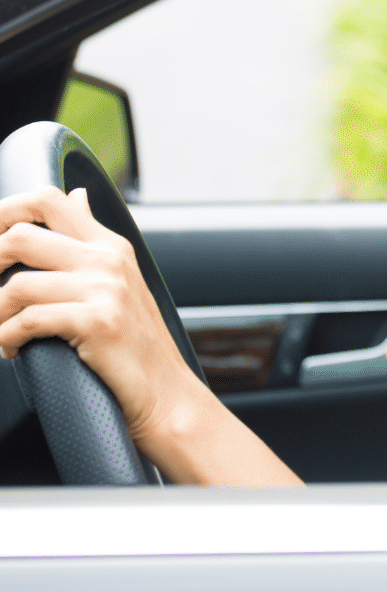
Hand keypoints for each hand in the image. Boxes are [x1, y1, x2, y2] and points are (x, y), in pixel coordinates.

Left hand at [0, 187, 199, 447]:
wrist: (166, 394)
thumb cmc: (134, 346)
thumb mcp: (118, 281)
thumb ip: (90, 241)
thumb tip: (76, 197)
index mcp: (110, 245)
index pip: (47, 200)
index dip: (4, 212)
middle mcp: (108, 259)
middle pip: (21, 236)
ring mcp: (106, 289)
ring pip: (16, 285)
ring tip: (0, 335)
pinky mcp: (98, 322)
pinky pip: (26, 322)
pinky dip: (6, 341)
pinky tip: (12, 351)